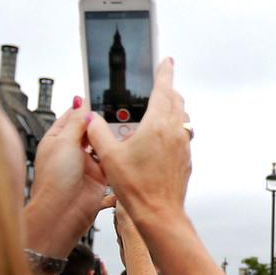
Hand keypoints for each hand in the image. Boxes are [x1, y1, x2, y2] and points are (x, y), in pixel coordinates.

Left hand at [26, 97, 112, 257]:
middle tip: (115, 111)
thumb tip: (80, 101)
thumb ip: (77, 121)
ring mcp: (86, 163)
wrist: (63, 212)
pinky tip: (125, 144)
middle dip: (100, 122)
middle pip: (88, 129)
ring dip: (109, 137)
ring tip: (123, 125)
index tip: (98, 95)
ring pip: (102, 144)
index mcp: (56, 140)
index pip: (71, 117)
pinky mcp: (100, 176)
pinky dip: (117, 153)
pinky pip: (111, 160)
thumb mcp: (65, 142)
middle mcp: (70, 151)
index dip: (84, 108)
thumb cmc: (55, 181)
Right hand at [86, 58, 191, 229]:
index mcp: (158, 125)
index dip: (164, 72)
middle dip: (167, 89)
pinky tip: (158, 138)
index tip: (166, 60)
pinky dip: (172, 128)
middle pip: (176, 100)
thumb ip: (98, 132)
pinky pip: (181, 134)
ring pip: (181, 117)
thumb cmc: (137, 188)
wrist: (159, 214)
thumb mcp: (109, 156)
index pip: (164, 88)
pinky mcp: (185, 159)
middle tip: (159, 83)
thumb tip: (90, 118)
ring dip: (172, 108)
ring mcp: (183, 146)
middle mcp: (175, 132)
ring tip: (157, 109)